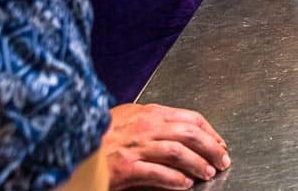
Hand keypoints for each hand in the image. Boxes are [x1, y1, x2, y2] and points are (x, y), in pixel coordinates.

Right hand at [103, 103, 229, 189]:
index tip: (219, 143)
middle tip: (221, 160)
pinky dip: (175, 179)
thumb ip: (153, 119)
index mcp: (150, 113)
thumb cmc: (101, 133)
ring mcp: (137, 147)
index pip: (190, 118)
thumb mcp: (129, 116)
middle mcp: (146, 127)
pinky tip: (185, 185)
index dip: (210, 132)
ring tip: (207, 173)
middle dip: (211, 148)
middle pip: (190, 134)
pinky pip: (158, 173)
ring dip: (197, 164)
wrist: (75, 145)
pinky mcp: (127, 168)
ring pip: (178, 152)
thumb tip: (179, 128)